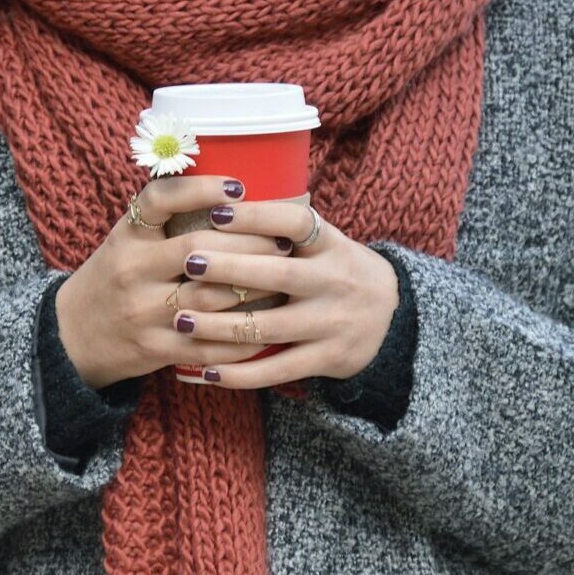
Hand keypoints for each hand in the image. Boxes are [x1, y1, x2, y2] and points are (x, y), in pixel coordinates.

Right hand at [55, 176, 288, 388]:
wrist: (71, 336)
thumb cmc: (113, 278)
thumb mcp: (125, 240)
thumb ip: (166, 219)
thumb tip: (232, 192)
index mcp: (126, 237)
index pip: (159, 200)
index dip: (200, 189)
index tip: (238, 186)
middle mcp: (132, 271)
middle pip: (199, 250)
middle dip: (249, 243)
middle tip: (284, 239)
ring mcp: (143, 313)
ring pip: (210, 298)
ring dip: (255, 288)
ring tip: (284, 277)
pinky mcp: (155, 349)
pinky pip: (209, 344)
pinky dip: (243, 336)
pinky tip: (267, 325)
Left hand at [170, 201, 398, 388]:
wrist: (392, 320)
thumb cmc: (337, 272)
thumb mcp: (325, 243)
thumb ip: (285, 230)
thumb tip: (217, 200)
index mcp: (331, 245)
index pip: (296, 222)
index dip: (257, 216)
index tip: (216, 211)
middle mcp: (334, 282)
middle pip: (278, 275)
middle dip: (229, 269)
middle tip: (187, 261)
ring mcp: (331, 323)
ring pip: (269, 327)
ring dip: (220, 326)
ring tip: (181, 320)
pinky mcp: (326, 359)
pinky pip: (277, 369)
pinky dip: (240, 374)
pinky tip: (206, 371)